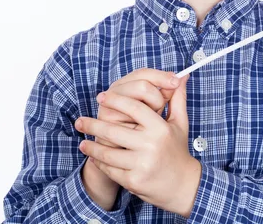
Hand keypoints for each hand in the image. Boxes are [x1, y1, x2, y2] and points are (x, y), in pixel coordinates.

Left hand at [75, 73, 200, 216]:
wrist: (182, 186)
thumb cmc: (178, 150)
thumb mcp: (180, 123)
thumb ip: (178, 99)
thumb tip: (181, 76)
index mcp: (161, 128)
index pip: (135, 108)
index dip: (116, 100)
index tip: (102, 96)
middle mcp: (151, 145)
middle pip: (115, 131)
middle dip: (93, 125)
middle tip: (79, 121)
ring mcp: (141, 164)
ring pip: (109, 153)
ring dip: (92, 148)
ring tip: (82, 143)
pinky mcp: (134, 181)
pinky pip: (111, 169)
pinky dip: (100, 163)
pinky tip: (93, 158)